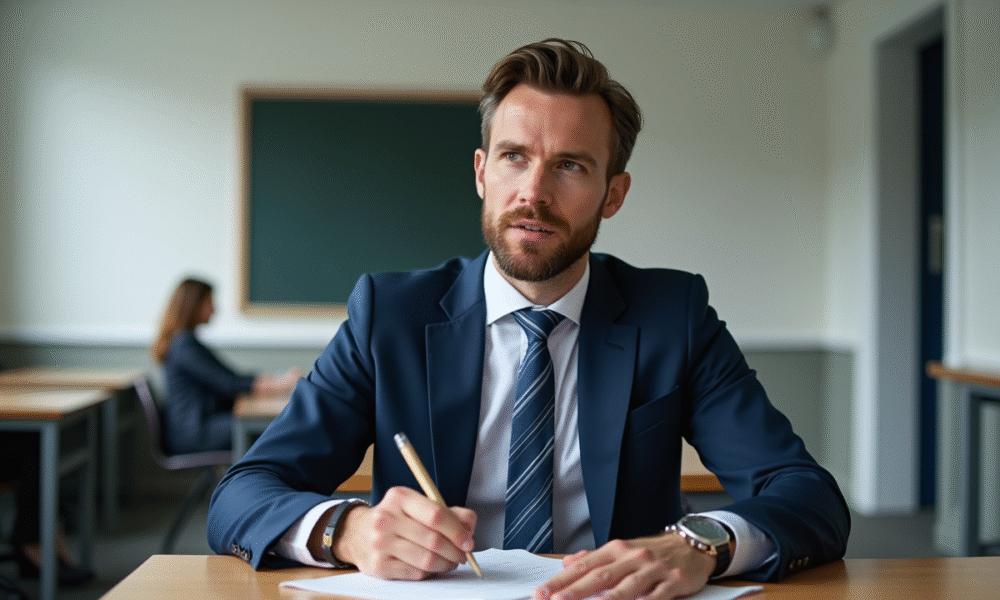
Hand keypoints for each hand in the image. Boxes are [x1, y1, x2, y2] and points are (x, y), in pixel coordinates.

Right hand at [331, 486, 476, 579]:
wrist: (358, 533)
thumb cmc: (395, 519)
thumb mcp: (418, 506)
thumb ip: (448, 512)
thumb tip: (469, 526)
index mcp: (400, 497)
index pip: (436, 515)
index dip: (457, 530)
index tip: (468, 540)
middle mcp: (386, 518)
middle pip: (433, 539)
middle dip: (455, 550)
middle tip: (463, 554)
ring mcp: (380, 543)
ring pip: (426, 559)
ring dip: (446, 564)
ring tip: (451, 562)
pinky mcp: (378, 565)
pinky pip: (415, 573)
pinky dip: (430, 572)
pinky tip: (432, 567)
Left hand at [533, 532, 714, 599]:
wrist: (692, 544)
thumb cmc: (654, 551)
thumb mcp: (622, 549)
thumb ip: (594, 558)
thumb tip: (567, 564)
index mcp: (616, 549)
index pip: (583, 566)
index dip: (561, 580)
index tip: (542, 593)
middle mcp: (632, 557)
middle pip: (600, 576)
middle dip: (575, 591)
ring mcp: (653, 569)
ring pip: (626, 587)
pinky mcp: (673, 581)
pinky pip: (657, 596)